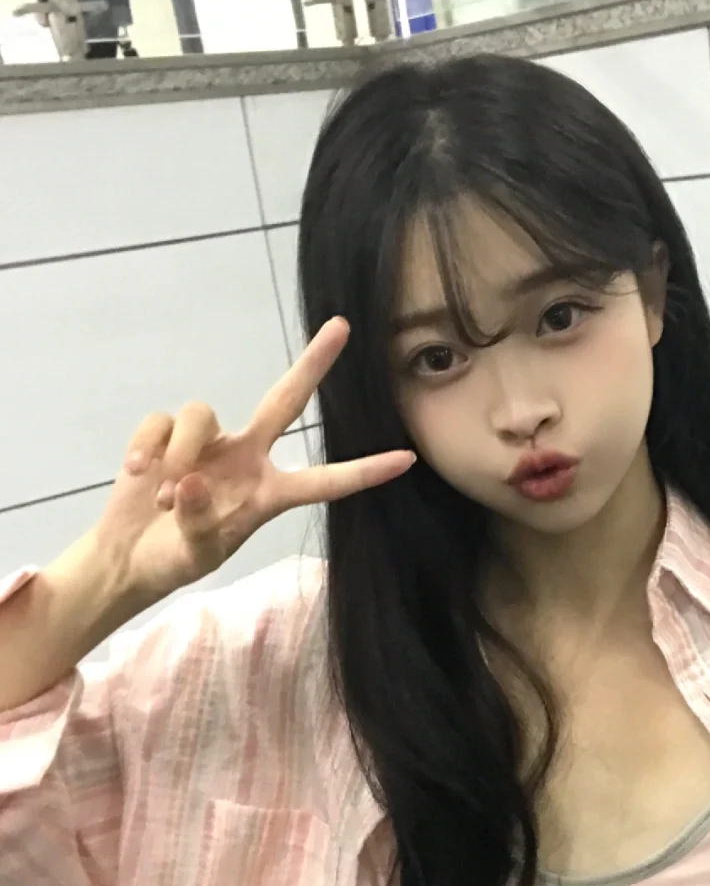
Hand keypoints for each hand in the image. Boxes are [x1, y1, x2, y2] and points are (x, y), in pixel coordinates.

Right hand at [94, 318, 413, 604]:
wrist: (128, 557)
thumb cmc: (175, 559)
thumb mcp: (197, 553)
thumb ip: (202, 521)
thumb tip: (194, 481)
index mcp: (268, 493)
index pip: (325, 482)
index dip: (364, 472)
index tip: (406, 459)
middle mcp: (246, 457)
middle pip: (284, 401)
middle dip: (312, 364)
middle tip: (342, 326)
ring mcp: (208, 443)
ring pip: (201, 413)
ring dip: (180, 452)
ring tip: (163, 498)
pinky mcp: (165, 435)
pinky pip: (161, 421)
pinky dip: (145, 448)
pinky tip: (137, 475)